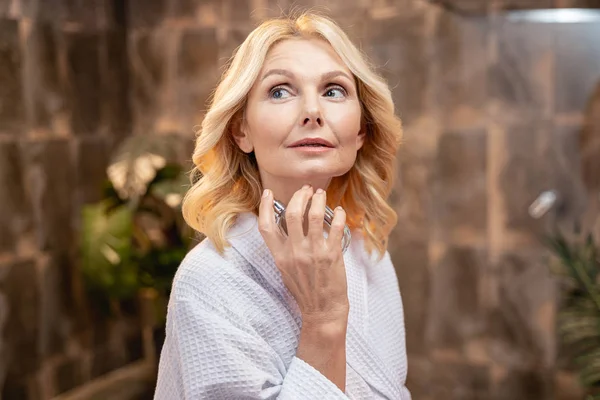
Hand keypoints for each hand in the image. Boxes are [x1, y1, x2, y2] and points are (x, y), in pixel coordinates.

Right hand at [258, 185, 349, 325]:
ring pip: (314, 215)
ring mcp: (313, 253)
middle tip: (306, 190)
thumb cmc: (305, 291)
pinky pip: (335, 227)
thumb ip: (284, 249)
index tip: (268, 193)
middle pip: (292, 213)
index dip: (264, 206)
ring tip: (321, 194)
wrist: (322, 311)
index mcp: (280, 256)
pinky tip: (338, 211)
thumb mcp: (286, 270)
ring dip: (318, 200)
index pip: (266, 226)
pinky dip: (338, 215)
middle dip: (300, 196)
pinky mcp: (332, 255)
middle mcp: (294, 252)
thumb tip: (287, 226)